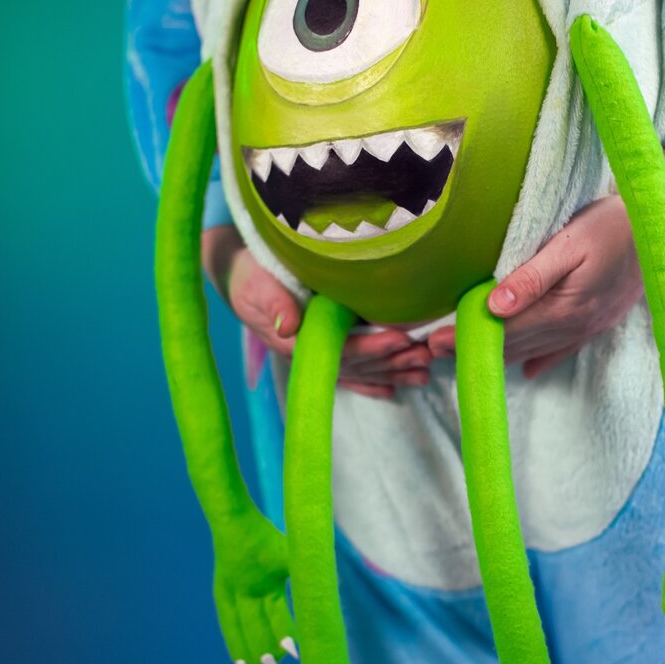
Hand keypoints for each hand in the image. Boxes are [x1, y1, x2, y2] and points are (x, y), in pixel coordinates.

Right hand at [202, 225, 430, 398]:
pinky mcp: (323, 350)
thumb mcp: (256, 283)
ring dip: (393, 371)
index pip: (340, 350)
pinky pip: (352, 372)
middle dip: (393, 361)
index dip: (371, 347)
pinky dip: (373, 381)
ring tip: (425, 371)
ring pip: (361, 369)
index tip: (400, 339)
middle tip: (426, 356)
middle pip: (358, 364)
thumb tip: (290, 326)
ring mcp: (318, 355)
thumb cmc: (248, 274)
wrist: (239, 275)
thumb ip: (273, 302)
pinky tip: (394, 389)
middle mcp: (311, 354)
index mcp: (298, 342)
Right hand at [213, 507, 295, 663]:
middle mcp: (244, 591)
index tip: (295, 653)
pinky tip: (238, 661)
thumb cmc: (268, 539)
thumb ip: (308, 574)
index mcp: (265, 582)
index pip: (276, 614)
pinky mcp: (220, 594)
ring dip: (246, 650)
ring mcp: (229, 593)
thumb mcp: (291, 553)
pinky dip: (232, 642)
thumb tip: (332, 590)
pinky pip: (226, 624)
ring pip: (237, 630)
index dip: (284, 634)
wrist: (234, 522)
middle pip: (255, 628)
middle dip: (265, 649)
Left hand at [428, 143, 664, 375]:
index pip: (504, 330)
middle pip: (515, 344)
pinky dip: (539, 360)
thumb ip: (532, 276)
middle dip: (474, 349)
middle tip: (432, 352)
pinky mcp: (599, 322)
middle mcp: (574, 325)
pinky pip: (562, 350)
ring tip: (464, 358)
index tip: (433, 342)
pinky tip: (526, 370)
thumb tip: (493, 307)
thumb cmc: (615, 223)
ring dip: (499, 355)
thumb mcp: (571, 241)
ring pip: (534, 349)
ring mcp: (588, 328)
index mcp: (564, 307)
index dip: (467, 338)